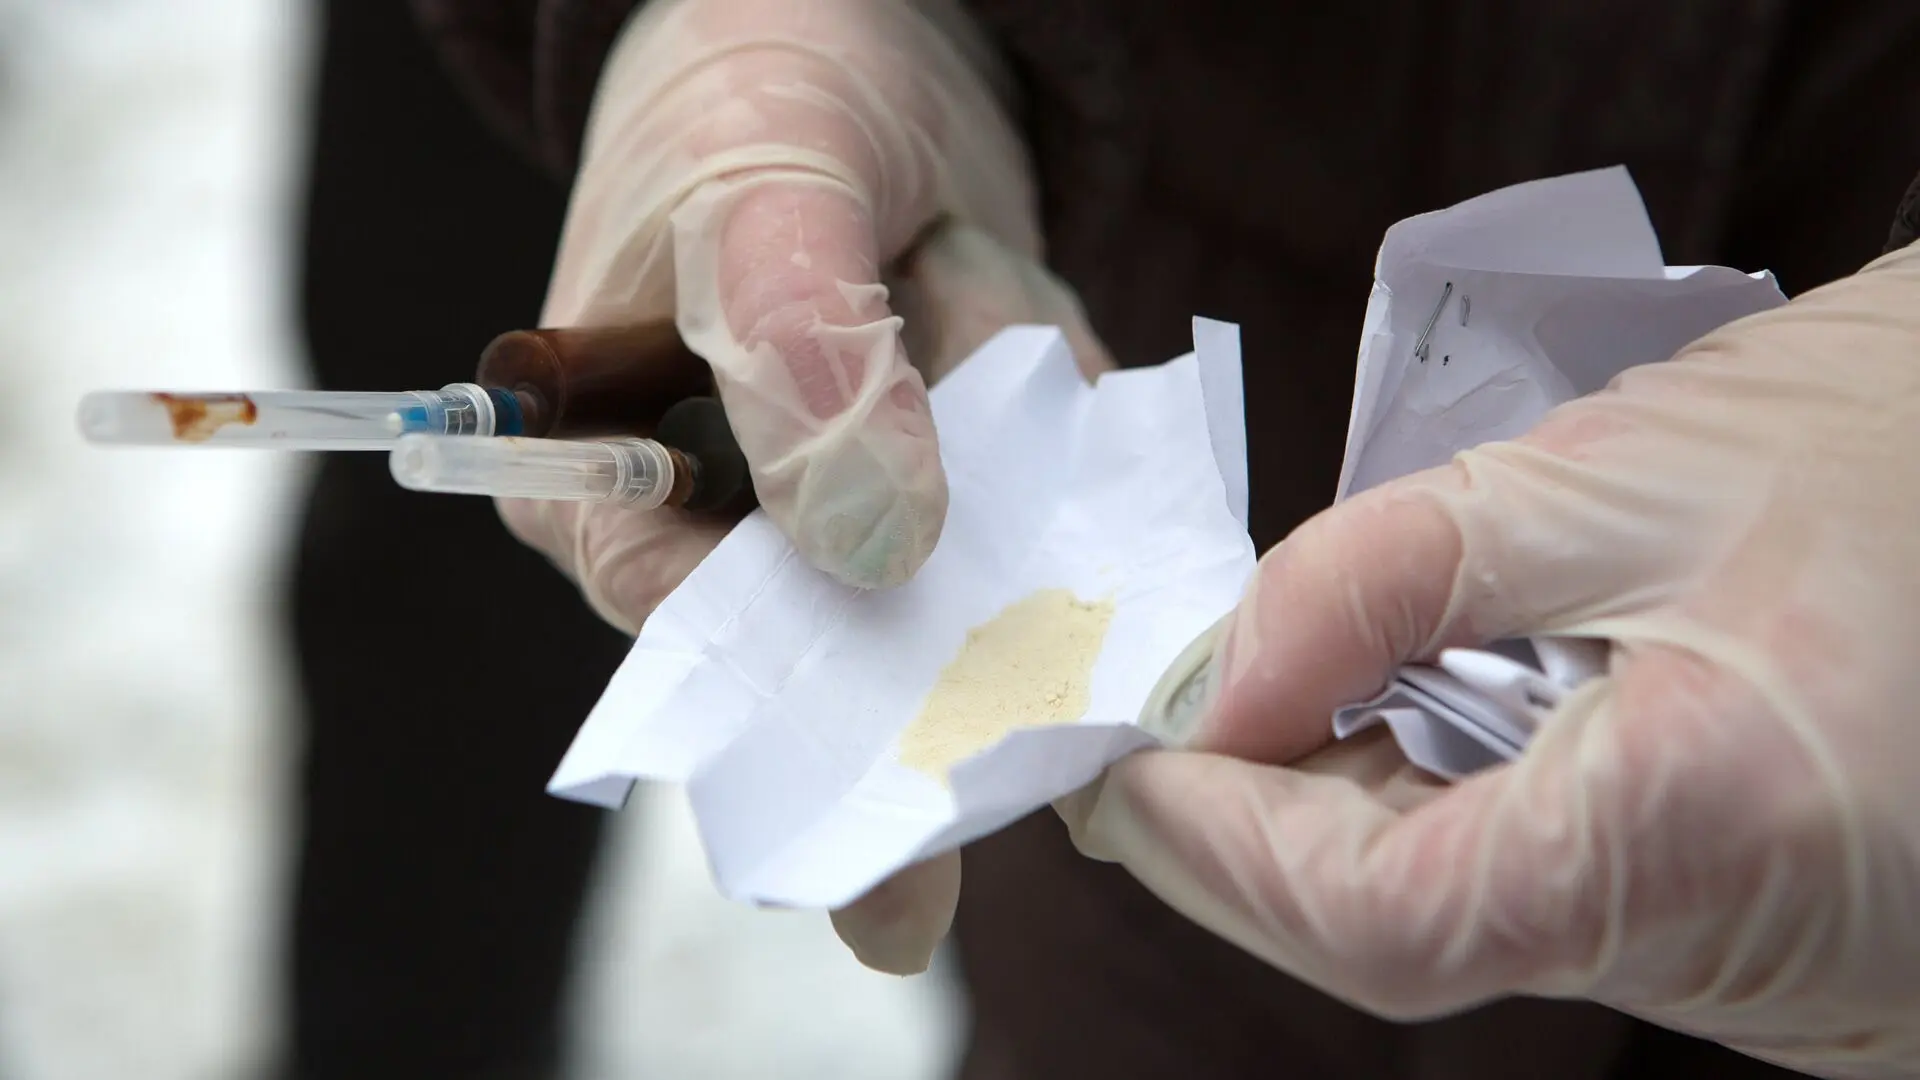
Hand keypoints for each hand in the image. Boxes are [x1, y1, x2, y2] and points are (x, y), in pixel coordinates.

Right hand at [499, 0, 1112, 973]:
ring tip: (1067, 623)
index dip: (790, 719)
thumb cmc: (769, 85)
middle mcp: (737, 522)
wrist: (881, 33)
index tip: (900, 814)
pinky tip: (1136, 559)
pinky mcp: (973, 480)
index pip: (690, 629)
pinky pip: (1048, 534)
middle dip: (915, 735)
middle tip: (968, 863)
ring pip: (956, 614)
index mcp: (619, 478)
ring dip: (1026, 619)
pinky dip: (1097, 532)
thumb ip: (796, 348)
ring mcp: (865, 510)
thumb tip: (868, 540)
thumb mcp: (769, 190)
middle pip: (824, 669)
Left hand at [1060, 242, 1919, 1077]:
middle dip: (1268, 830)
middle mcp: (1756, 959)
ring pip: (1491, 927)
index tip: (1118, 758)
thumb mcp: (1613, 476)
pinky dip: (1473, 824)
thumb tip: (1218, 680)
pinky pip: (1578, 909)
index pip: (1377, 919)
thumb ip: (1382, 582)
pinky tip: (1433, 724)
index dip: (1215, 843)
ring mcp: (1790, 983)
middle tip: (1178, 717)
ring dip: (1365, 818)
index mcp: (1712, 839)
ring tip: (1303, 691)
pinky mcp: (1799, 956)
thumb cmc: (1890, 444)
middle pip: (1420, 938)